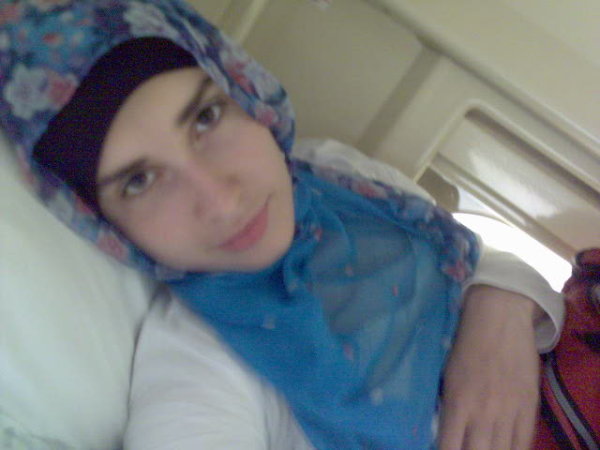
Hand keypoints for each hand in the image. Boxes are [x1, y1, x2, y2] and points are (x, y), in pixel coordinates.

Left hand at [438, 285, 540, 449]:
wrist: (499, 318)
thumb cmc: (466, 344)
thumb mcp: (447, 375)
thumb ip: (448, 405)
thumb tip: (444, 429)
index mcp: (456, 402)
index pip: (449, 447)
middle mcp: (482, 411)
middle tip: (467, 446)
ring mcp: (508, 410)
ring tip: (484, 445)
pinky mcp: (529, 406)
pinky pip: (524, 441)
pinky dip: (515, 449)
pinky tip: (507, 447)